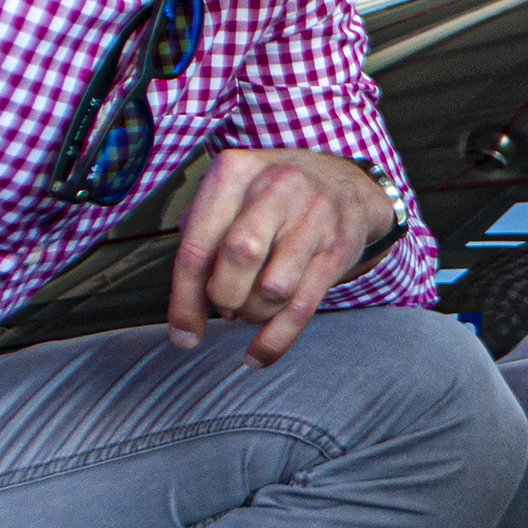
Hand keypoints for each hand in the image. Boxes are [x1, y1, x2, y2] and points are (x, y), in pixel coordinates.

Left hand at [168, 147, 395, 365]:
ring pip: (273, 288)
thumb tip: (186, 306)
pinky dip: (275, 340)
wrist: (345, 184)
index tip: (182, 334)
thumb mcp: (230, 194)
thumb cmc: (269, 198)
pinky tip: (257, 356)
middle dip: (224, 298)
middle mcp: (276, 187)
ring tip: (251, 306)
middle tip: (226, 306)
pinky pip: (302, 307)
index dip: (184, 298)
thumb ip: (199, 237)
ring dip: (253, 313)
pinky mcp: (338, 250)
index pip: (198, 244)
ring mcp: (312, 217)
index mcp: (235, 171)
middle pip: (239, 257)